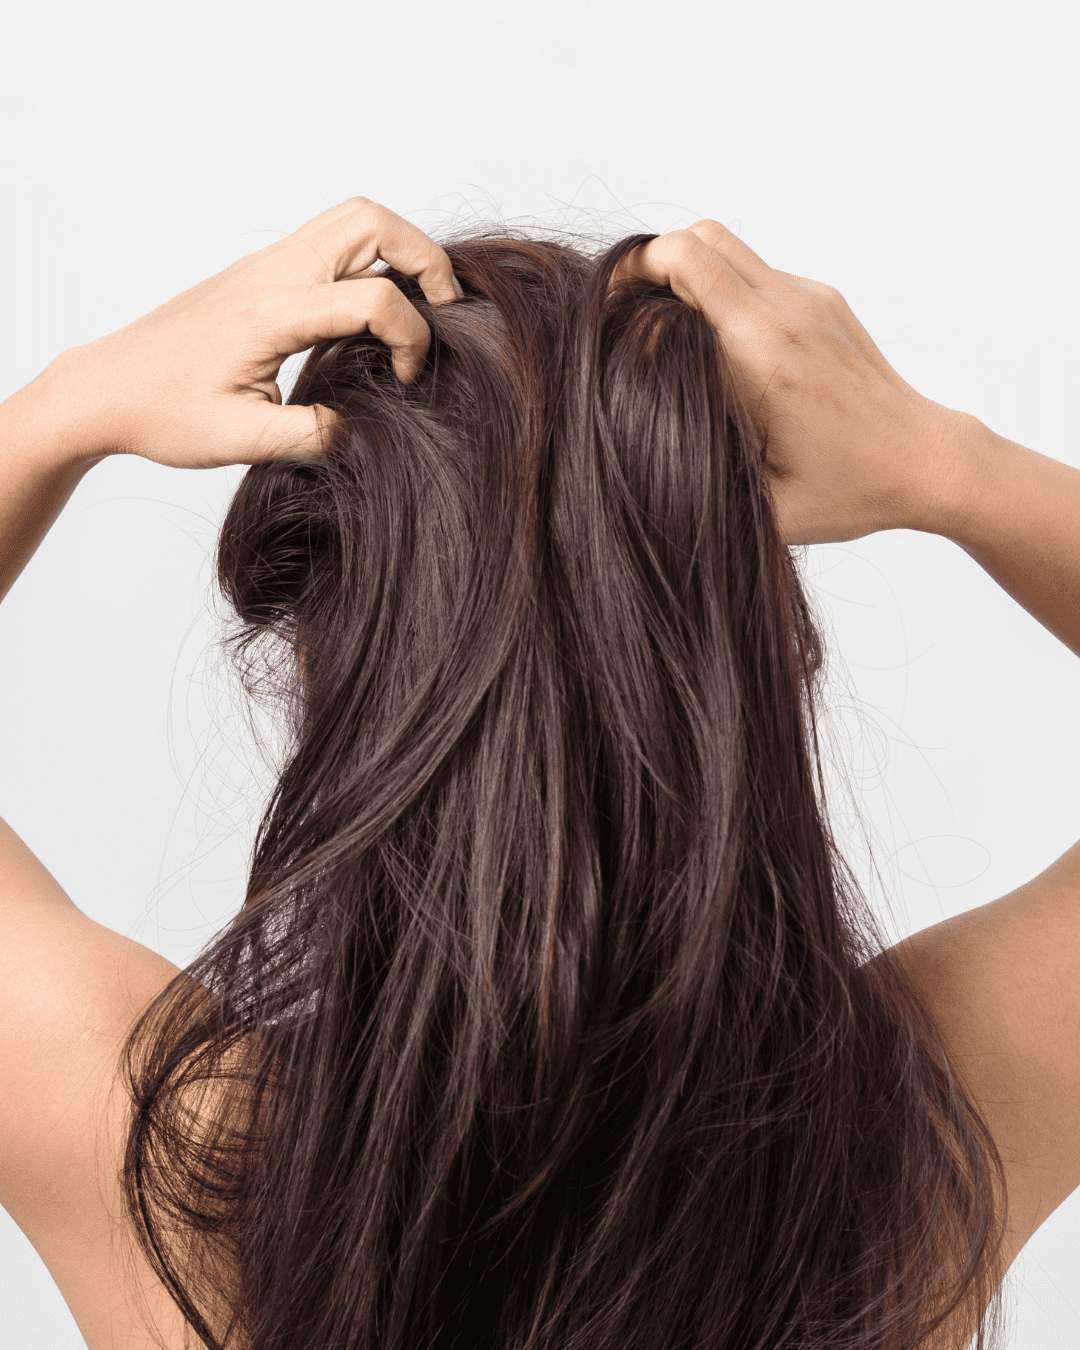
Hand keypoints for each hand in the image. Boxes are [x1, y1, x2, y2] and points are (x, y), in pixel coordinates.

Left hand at [38, 197, 461, 469]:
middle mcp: (272, 273)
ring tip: (417, 305)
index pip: (372, 298)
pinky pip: (331, 240)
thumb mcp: (242, 442)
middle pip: (372, 220)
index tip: (405, 381)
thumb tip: (359, 429)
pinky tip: (370, 314)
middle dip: (425, 259)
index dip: (411, 339)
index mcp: (271, 313)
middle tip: (442, 311)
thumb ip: (312, 437)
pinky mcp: (261, 272)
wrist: (105, 388)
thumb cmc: (163, 413)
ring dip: (399, 251)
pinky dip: (370, 260)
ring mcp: (265, 264)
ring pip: (353, 218)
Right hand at [613, 223, 972, 545]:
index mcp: (762, 355)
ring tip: (669, 329)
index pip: (684, 264)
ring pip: (726, 245)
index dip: (632, 278)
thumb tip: (633, 477)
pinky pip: (756, 271)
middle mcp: (786, 312)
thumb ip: (697, 486)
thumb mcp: (766, 510)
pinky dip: (723, 290)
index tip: (608, 317)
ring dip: (688, 274)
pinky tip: (720, 346)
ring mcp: (809, 300)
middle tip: (628, 314)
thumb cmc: (851, 490)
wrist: (928, 462)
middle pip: (698, 238)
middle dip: (651, 267)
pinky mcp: (824, 301)